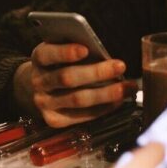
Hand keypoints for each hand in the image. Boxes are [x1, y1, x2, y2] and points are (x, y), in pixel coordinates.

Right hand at [13, 42, 137, 127]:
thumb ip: (76, 47)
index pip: (47, 54)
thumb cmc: (60, 62)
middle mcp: (39, 82)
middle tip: (120, 66)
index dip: (65, 52)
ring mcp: (44, 103)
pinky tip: (118, 101)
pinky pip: (81, 116)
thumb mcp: (61, 48)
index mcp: (39, 58)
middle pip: (67, 78)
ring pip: (78, 99)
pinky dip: (103, 108)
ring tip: (128, 87)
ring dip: (106, 93)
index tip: (85, 49)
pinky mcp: (54, 120)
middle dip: (96, 72)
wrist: (41, 86)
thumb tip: (103, 51)